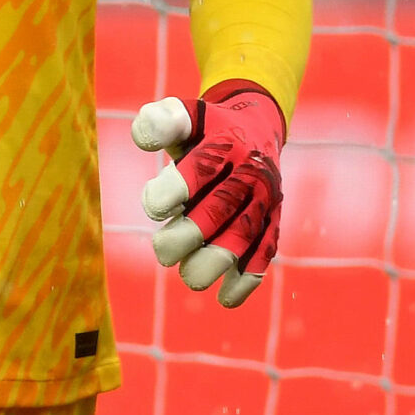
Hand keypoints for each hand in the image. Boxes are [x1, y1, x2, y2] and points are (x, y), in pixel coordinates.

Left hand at [131, 80, 284, 307]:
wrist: (255, 129)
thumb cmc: (205, 131)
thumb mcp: (183, 115)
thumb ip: (159, 121)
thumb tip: (142, 138)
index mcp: (225, 143)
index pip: (197, 171)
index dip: (169, 194)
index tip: (154, 208)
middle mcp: (250, 171)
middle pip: (219, 210)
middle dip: (186, 237)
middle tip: (162, 252)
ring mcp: (265, 199)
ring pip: (243, 237)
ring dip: (213, 262)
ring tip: (188, 275)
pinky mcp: (273, 222)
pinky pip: (265, 253)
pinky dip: (247, 279)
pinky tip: (225, 298)